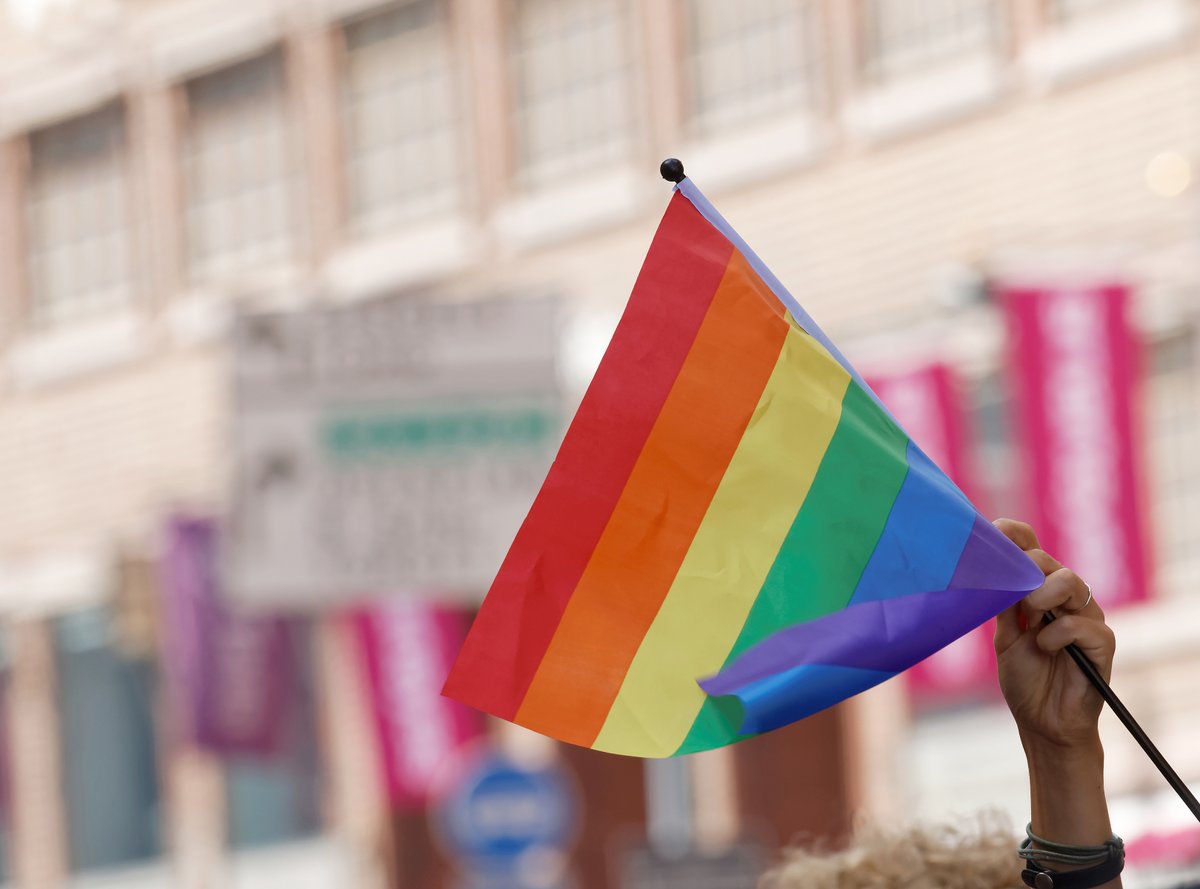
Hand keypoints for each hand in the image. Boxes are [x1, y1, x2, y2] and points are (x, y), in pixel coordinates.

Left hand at [993, 519, 1114, 749]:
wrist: (1042, 722)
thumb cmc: (1025, 678)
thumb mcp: (1005, 636)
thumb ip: (1003, 604)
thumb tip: (988, 568)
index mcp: (1039, 593)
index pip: (1033, 551)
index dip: (1017, 536)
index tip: (996, 529)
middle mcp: (1065, 601)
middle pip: (1051, 563)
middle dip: (1028, 570)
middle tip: (1015, 594)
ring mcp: (1086, 620)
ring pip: (1074, 583)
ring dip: (1046, 593)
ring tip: (1030, 615)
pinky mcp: (1102, 645)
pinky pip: (1085, 625)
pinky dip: (1059, 633)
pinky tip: (1045, 648)